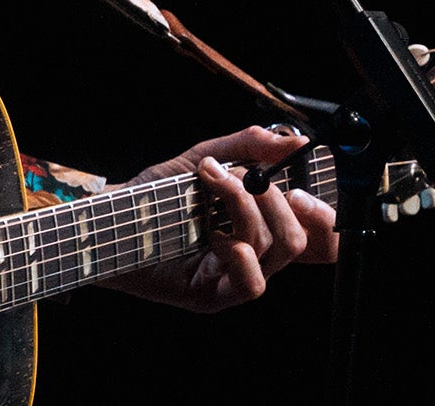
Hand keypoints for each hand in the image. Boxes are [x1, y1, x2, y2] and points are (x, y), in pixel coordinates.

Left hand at [99, 125, 339, 311]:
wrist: (107, 219)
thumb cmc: (153, 195)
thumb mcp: (201, 160)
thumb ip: (246, 147)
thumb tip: (293, 140)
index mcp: (260, 227)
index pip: (318, 234)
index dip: (326, 216)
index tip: (303, 186)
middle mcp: (254, 255)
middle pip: (301, 239)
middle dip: (277, 200)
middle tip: (250, 178)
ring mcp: (234, 277)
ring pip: (274, 250)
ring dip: (247, 207)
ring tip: (213, 185)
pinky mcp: (213, 294)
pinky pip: (251, 285)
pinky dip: (241, 255)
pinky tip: (216, 237)